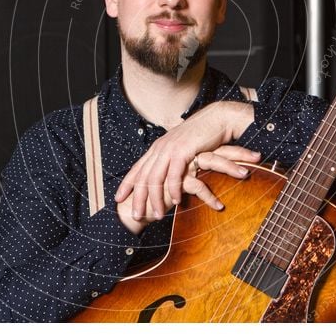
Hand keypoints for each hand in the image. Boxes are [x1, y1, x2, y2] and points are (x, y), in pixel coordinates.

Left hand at [115, 101, 253, 221]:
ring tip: (157, 215)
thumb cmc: (201, 135)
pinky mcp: (183, 151)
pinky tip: (175, 201)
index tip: (118, 198)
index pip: (137, 168)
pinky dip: (174, 189)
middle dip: (138, 198)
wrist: (216, 119)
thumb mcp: (180, 146)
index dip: (127, 183)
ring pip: (156, 178)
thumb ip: (170, 157)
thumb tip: (166, 170)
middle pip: (143, 177)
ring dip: (156, 199)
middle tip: (136, 216)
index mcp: (157, 147)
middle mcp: (160, 148)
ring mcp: (170, 149)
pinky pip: (174, 175)